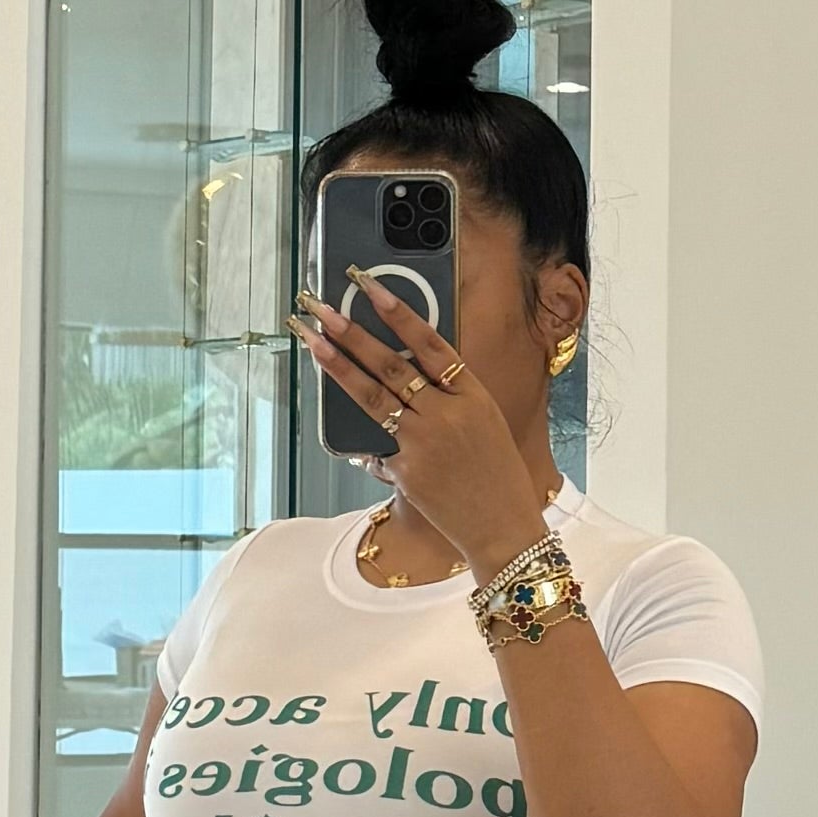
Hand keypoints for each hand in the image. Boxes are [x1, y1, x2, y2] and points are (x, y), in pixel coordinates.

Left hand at [291, 274, 547, 575]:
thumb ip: (449, 396)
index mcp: (473, 395)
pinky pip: (378, 446)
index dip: (397, 312)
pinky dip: (365, 438)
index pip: (429, 343)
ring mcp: (424, 443)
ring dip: (339, 367)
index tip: (369, 287)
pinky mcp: (407, 472)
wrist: (504, 529)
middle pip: (392, 365)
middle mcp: (448, 414)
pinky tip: (343, 427)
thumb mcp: (485, 423)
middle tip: (323, 310)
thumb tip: (400, 375)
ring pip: (373, 397)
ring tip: (314, 343)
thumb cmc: (496, 476)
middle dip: (353, 333)